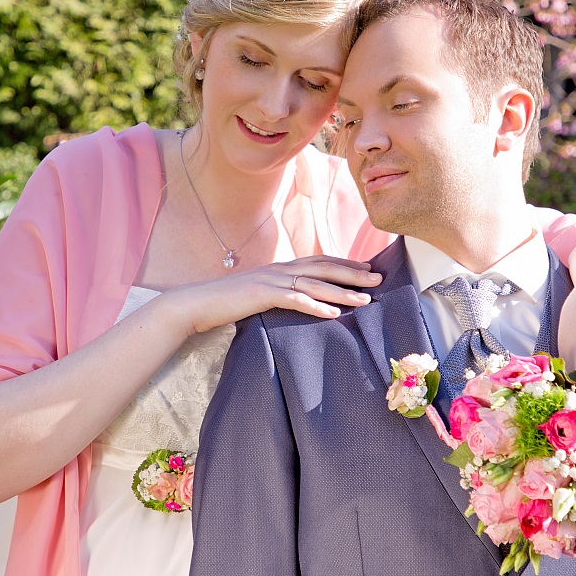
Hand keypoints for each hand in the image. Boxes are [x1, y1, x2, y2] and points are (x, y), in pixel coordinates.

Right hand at [164, 255, 382, 336]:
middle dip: (353, 274)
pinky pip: (294, 299)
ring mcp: (271, 280)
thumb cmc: (228, 301)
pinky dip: (315, 306)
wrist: (197, 302)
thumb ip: (279, 290)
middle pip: (324, 267)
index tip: (367, 268)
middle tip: (378, 279)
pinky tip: (332, 315)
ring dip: (341, 292)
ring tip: (364, 300)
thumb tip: (298, 296)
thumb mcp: (258, 292)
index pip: (319, 261)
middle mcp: (279, 269)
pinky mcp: (262, 295)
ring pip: (314, 283)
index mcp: (280, 267)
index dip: (345, 264)